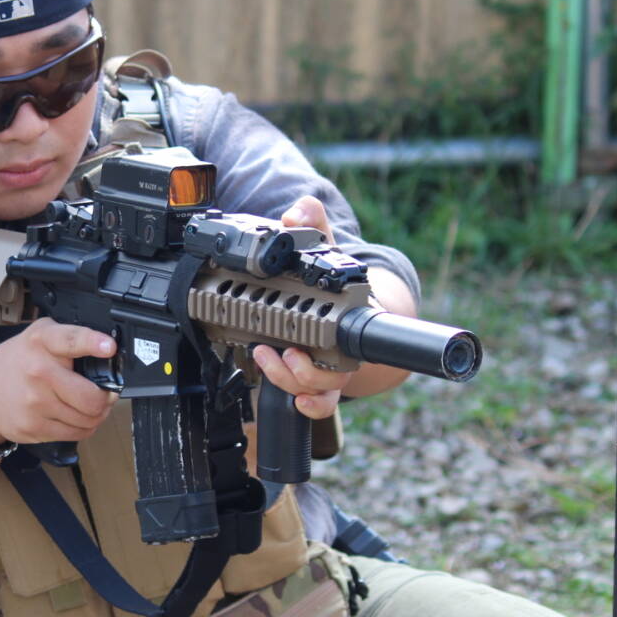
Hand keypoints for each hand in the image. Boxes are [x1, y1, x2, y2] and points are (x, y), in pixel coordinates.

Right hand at [0, 319, 117, 445]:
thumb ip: (70, 338)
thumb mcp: (40, 336)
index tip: (108, 347)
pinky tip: (75, 416)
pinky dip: (84, 427)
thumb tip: (108, 353)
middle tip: (106, 393)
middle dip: (106, 398)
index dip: (92, 342)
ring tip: (88, 405)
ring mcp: (35, 403)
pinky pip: (76, 433)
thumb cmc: (18, 362)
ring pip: (89, 419)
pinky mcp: (34, 427)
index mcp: (42, 342)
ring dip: (97, 414)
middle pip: (92, 397)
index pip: (70, 340)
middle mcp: (38, 371)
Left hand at [251, 194, 348, 417]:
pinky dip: (309, 406)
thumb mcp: (324, 248)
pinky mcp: (315, 383)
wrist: (350, 313)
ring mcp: (330, 370)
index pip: (350, 328)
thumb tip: (297, 210)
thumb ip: (312, 225)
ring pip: (318, 390)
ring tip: (266, 357)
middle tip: (284, 353)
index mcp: (348, 314)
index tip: (319, 332)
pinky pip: (319, 405)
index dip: (337, 335)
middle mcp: (344, 349)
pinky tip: (295, 401)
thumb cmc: (336, 284)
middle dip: (305, 370)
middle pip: (331, 373)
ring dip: (291, 380)